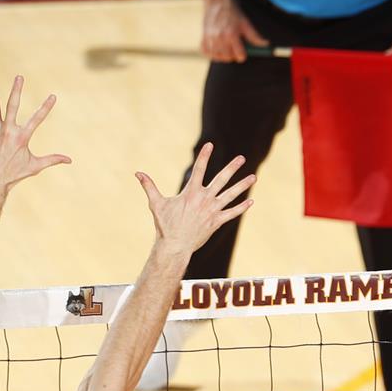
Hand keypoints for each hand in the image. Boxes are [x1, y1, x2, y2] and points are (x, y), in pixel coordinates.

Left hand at [0, 76, 69, 201]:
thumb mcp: (35, 167)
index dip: (46, 107)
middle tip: (20, 77)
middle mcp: (7, 132)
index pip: (37, 119)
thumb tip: (69, 160)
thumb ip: (52, 160)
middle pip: (12, 107)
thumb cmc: (14, 174)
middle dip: (16, 91)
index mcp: (21, 138)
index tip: (53, 96)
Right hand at [140, 143, 254, 255]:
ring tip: (254, 177)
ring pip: (231, 195)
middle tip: (242, 158)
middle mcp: (204, 199)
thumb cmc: (165, 225)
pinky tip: (251, 202)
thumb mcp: (156, 203)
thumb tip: (137, 173)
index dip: (204, 156)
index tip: (210, 145)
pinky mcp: (217, 221)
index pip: (199, 169)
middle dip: (232, 168)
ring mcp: (212, 210)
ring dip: (243, 185)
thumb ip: (149, 186)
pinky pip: (232, 213)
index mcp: (190, 193)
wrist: (174, 245)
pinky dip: (241, 208)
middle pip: (221, 180)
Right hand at [201, 0, 265, 62]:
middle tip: (234, 50)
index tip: (242, 53)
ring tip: (226, 50)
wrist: (217, 2)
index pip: (239, 55)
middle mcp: (220, 38)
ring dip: (222, 56)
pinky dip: (211, 53)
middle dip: (232, 56)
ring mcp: (210, 38)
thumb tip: (266, 44)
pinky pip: (205, 52)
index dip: (242, 55)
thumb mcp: (246, 23)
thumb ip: (255, 36)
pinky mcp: (203, 36)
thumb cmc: (233, 13)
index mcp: (232, 35)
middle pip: (227, 58)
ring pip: (216, 57)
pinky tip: (216, 49)